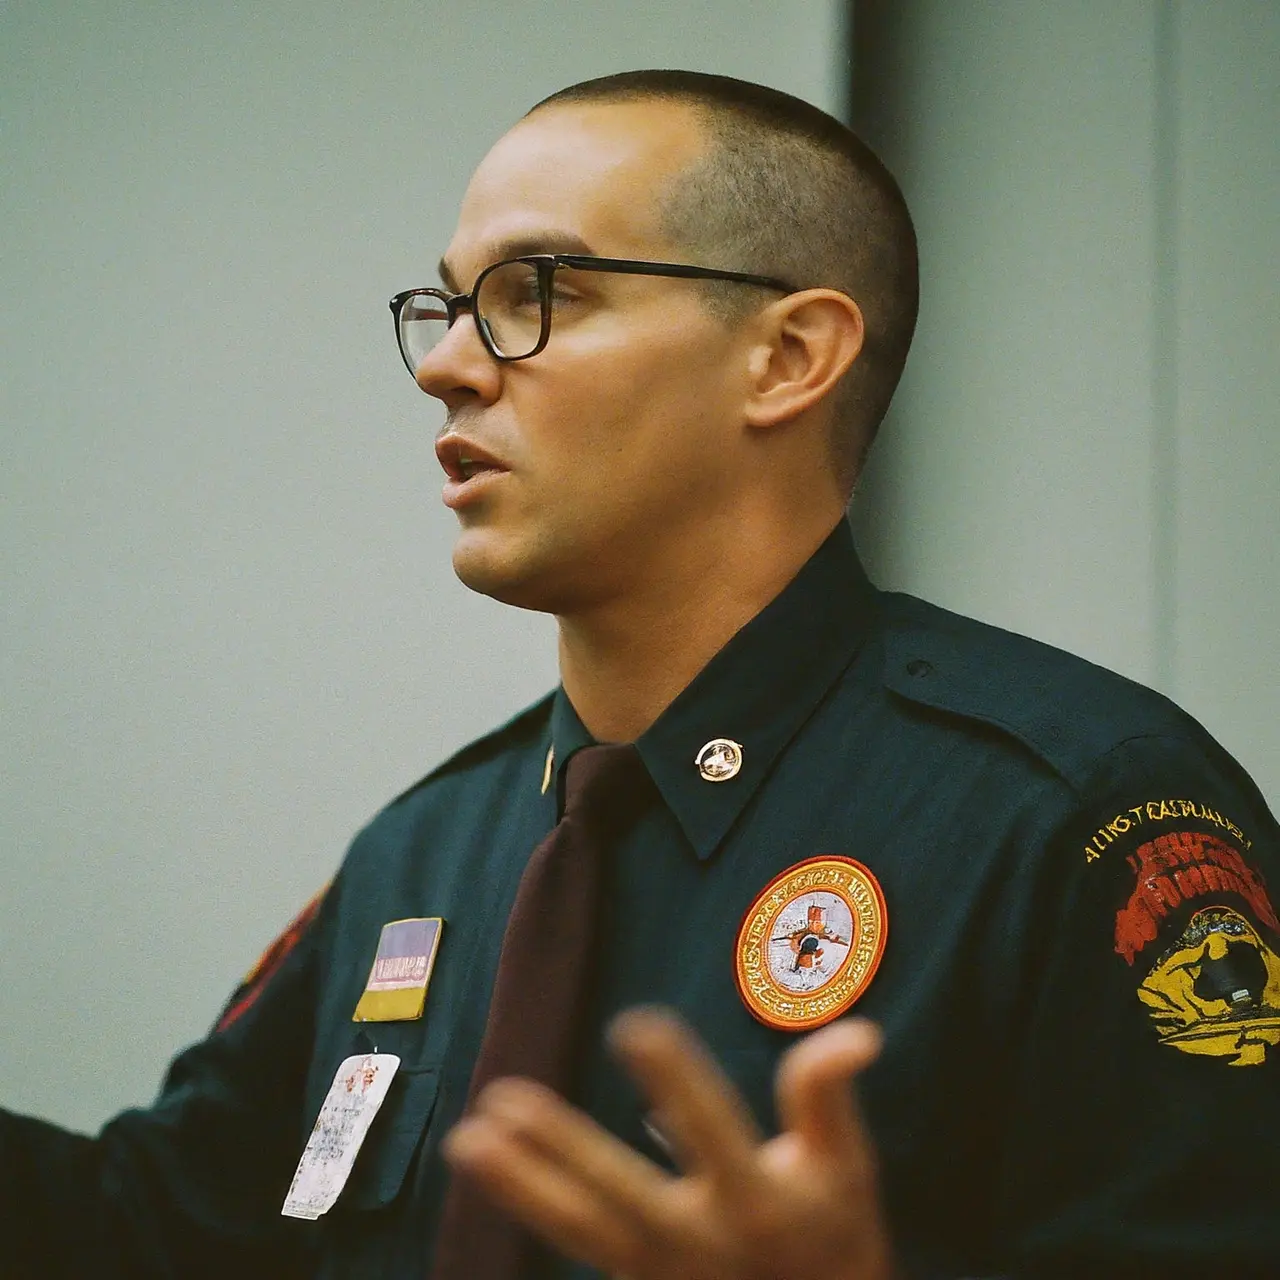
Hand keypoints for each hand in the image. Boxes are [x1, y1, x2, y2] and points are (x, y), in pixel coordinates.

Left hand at [442, 1007, 891, 1279]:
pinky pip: (580, 1250)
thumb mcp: (848, 1169)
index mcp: (756, 1201)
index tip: (635, 1026)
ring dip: (520, 1184)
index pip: (711, 1129)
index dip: (675, 1079)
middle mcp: (699, 1242)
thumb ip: (828, 1098)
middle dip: (561, 1148)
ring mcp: (661, 1275)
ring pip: (580, 1228)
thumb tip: (857, 1033)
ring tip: (467, 1138)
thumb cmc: (835, 1240)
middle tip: (501, 1098)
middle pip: (618, 1194)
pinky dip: (535, 1213)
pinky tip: (491, 1175)